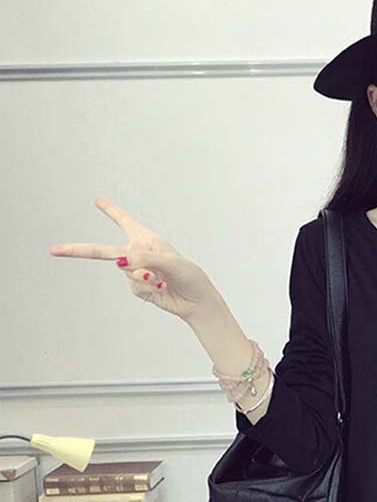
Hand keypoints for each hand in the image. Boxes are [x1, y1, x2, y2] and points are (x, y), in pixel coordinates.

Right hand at [49, 196, 219, 321]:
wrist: (197, 301)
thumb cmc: (190, 276)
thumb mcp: (171, 262)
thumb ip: (145, 258)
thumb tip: (121, 262)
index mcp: (148, 240)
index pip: (126, 222)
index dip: (111, 210)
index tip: (98, 200)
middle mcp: (139, 254)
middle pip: (103, 251)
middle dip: (79, 250)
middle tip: (54, 250)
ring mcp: (138, 272)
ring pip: (125, 272)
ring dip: (142, 276)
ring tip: (160, 278)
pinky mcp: (140, 289)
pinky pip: (132, 286)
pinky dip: (145, 286)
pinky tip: (160, 287)